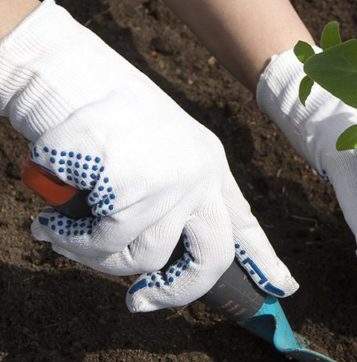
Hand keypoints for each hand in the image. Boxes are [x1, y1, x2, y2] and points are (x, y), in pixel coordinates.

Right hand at [0, 0, 297, 311]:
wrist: (70, 76)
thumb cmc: (103, 110)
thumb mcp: (155, 150)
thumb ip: (165, 195)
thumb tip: (155, 257)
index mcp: (209, 164)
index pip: (243, 222)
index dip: (263, 259)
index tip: (283, 286)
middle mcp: (201, 175)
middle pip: (212, 258)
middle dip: (176, 292)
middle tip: (141, 302)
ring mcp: (173, 183)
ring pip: (144, 259)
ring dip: (96, 255)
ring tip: (64, 231)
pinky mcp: (138, 190)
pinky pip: (105, 244)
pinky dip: (73, 239)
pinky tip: (52, 220)